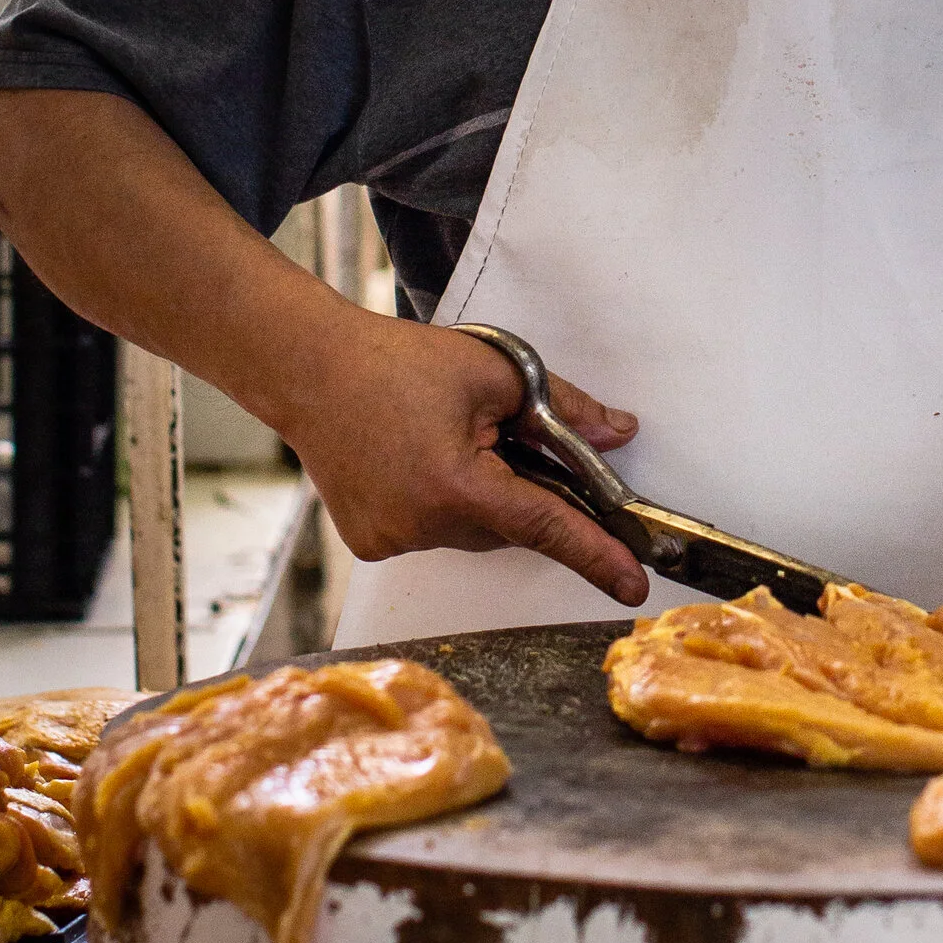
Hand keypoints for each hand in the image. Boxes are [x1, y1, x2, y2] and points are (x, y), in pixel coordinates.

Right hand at [288, 309, 646, 604]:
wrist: (308, 368)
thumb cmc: (393, 362)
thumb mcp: (495, 371)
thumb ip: (564, 410)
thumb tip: (617, 435)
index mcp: (455, 484)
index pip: (545, 526)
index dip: (596, 554)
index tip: (634, 581)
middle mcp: (421, 524)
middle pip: (509, 527)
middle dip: (521, 491)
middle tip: (497, 436)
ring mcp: (391, 540)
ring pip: (472, 533)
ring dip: (478, 497)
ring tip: (440, 438)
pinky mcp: (371, 543)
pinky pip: (433, 533)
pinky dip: (440, 506)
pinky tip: (413, 462)